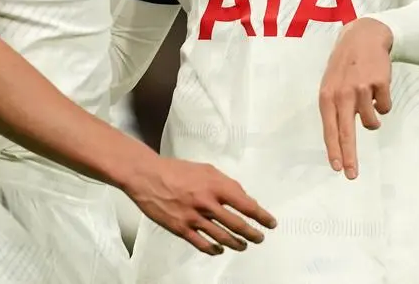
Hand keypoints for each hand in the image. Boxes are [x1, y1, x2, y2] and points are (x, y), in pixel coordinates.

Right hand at [121, 156, 276, 254]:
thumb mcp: (206, 169)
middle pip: (237, 224)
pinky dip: (214, 249)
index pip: (245, 204)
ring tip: (243, 246)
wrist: (148, 176)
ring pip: (222, 237)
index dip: (261, 216)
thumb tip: (243, 199)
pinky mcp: (181, 229)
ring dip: (236, 244)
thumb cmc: (177, 170)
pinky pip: (202, 244)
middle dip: (252, 234)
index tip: (270, 223)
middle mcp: (207, 203)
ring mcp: (193, 218)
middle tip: (259, 238)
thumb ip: (226, 183)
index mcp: (215, 185)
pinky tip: (220, 250)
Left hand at [318, 17, 393, 179]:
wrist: (364, 36)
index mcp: (327, 95)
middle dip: (349, 156)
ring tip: (370, 100)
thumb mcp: (332, 84)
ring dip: (374, 118)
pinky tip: (378, 87)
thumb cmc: (346, 66)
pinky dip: (384, 102)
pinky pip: (385, 107)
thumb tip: (340, 140)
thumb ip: (335, 109)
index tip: (336, 169)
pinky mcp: (380, 83)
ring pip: (372, 122)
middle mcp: (342, 93)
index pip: (329, 128)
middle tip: (351, 175)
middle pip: (346, 132)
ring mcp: (361, 88)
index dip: (333, 150)